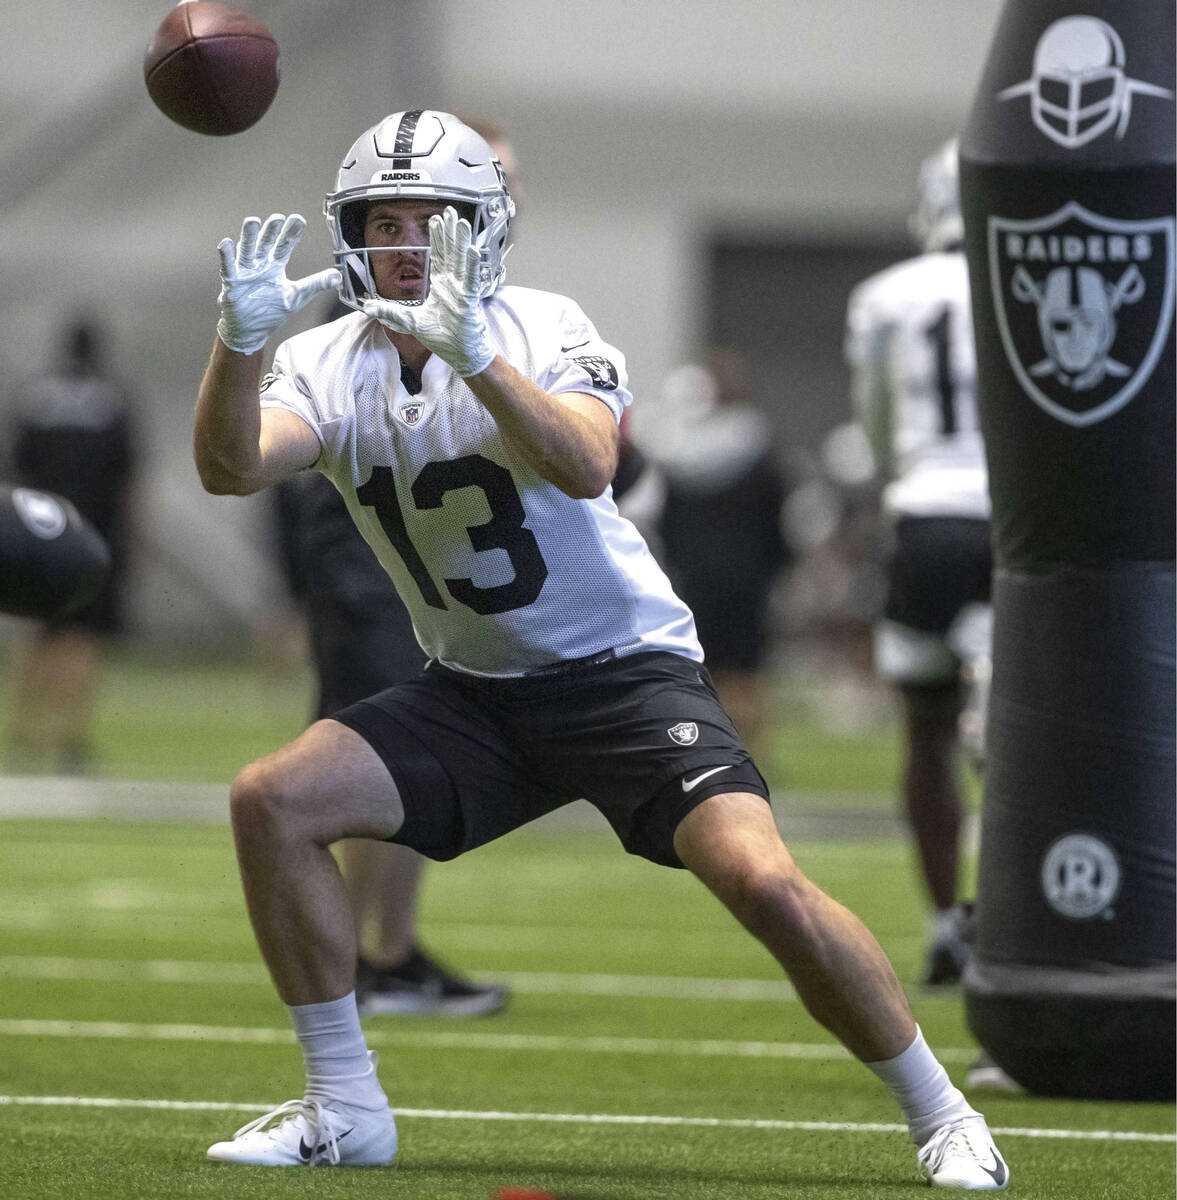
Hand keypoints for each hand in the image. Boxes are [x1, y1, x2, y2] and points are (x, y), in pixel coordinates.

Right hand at [216, 214, 340, 354]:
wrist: (250, 330)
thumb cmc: (271, 310)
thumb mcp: (297, 296)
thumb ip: (315, 284)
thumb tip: (338, 276)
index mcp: (275, 266)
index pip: (284, 246)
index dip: (291, 234)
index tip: (299, 219)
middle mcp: (260, 265)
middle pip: (266, 245)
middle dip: (272, 231)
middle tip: (278, 218)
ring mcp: (245, 273)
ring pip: (247, 251)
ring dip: (249, 237)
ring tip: (253, 221)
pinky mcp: (232, 283)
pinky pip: (228, 267)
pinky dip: (227, 255)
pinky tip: (227, 242)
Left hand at [361, 207, 494, 377]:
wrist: (461, 354)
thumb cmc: (443, 338)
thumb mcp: (411, 322)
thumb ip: (390, 312)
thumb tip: (368, 307)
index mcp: (442, 287)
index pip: (440, 257)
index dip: (438, 238)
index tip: (435, 220)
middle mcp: (453, 285)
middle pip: (451, 252)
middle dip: (450, 231)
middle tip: (451, 211)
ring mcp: (461, 291)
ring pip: (461, 260)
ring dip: (461, 241)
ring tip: (461, 222)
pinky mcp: (468, 300)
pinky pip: (469, 279)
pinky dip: (470, 264)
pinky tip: (472, 249)